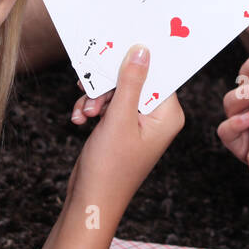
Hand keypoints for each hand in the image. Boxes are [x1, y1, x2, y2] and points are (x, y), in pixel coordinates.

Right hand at [67, 44, 184, 207]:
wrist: (89, 201)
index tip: (119, 46)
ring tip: (85, 113)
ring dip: (96, 97)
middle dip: (109, 85)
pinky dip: (93, 108)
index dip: (138, 60)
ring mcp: (139, 123)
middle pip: (135, 80)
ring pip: (117, 91)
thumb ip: (130, 82)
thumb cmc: (109, 168)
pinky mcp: (122, 127)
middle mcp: (158, 117)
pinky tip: (80, 119)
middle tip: (90, 88)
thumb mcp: (118, 119)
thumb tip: (142, 50)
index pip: (159, 74)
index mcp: (168, 115)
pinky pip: (108, 105)